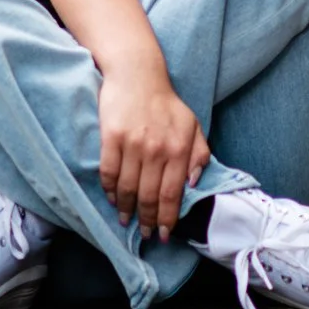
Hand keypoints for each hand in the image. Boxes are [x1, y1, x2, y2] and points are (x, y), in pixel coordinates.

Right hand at [97, 56, 209, 241]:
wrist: (137, 74)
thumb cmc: (166, 103)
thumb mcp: (192, 125)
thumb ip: (199, 155)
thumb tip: (195, 184)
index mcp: (179, 148)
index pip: (172, 193)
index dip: (167, 218)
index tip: (163, 234)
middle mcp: (157, 149)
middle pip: (149, 196)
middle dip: (146, 220)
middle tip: (144, 234)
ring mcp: (132, 144)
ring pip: (128, 188)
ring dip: (127, 209)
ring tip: (126, 220)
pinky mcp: (111, 138)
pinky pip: (109, 172)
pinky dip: (110, 190)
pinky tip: (113, 199)